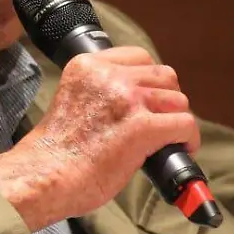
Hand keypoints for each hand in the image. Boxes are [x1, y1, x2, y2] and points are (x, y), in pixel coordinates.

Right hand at [0, 47, 198, 230]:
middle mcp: (109, 76)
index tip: (148, 99)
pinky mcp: (142, 127)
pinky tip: (182, 148)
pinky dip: (188, 138)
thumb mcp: (72, 99)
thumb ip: (101, 92)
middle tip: (161, 120)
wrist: (45, 176)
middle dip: (167, 98)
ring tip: (171, 138)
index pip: (138, 57)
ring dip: (177, 119)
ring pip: (177, 100)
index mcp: (88, 65)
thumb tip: (136, 103)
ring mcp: (127, 99)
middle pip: (163, 75)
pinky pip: (183, 124)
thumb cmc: (56, 151)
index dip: (150, 80)